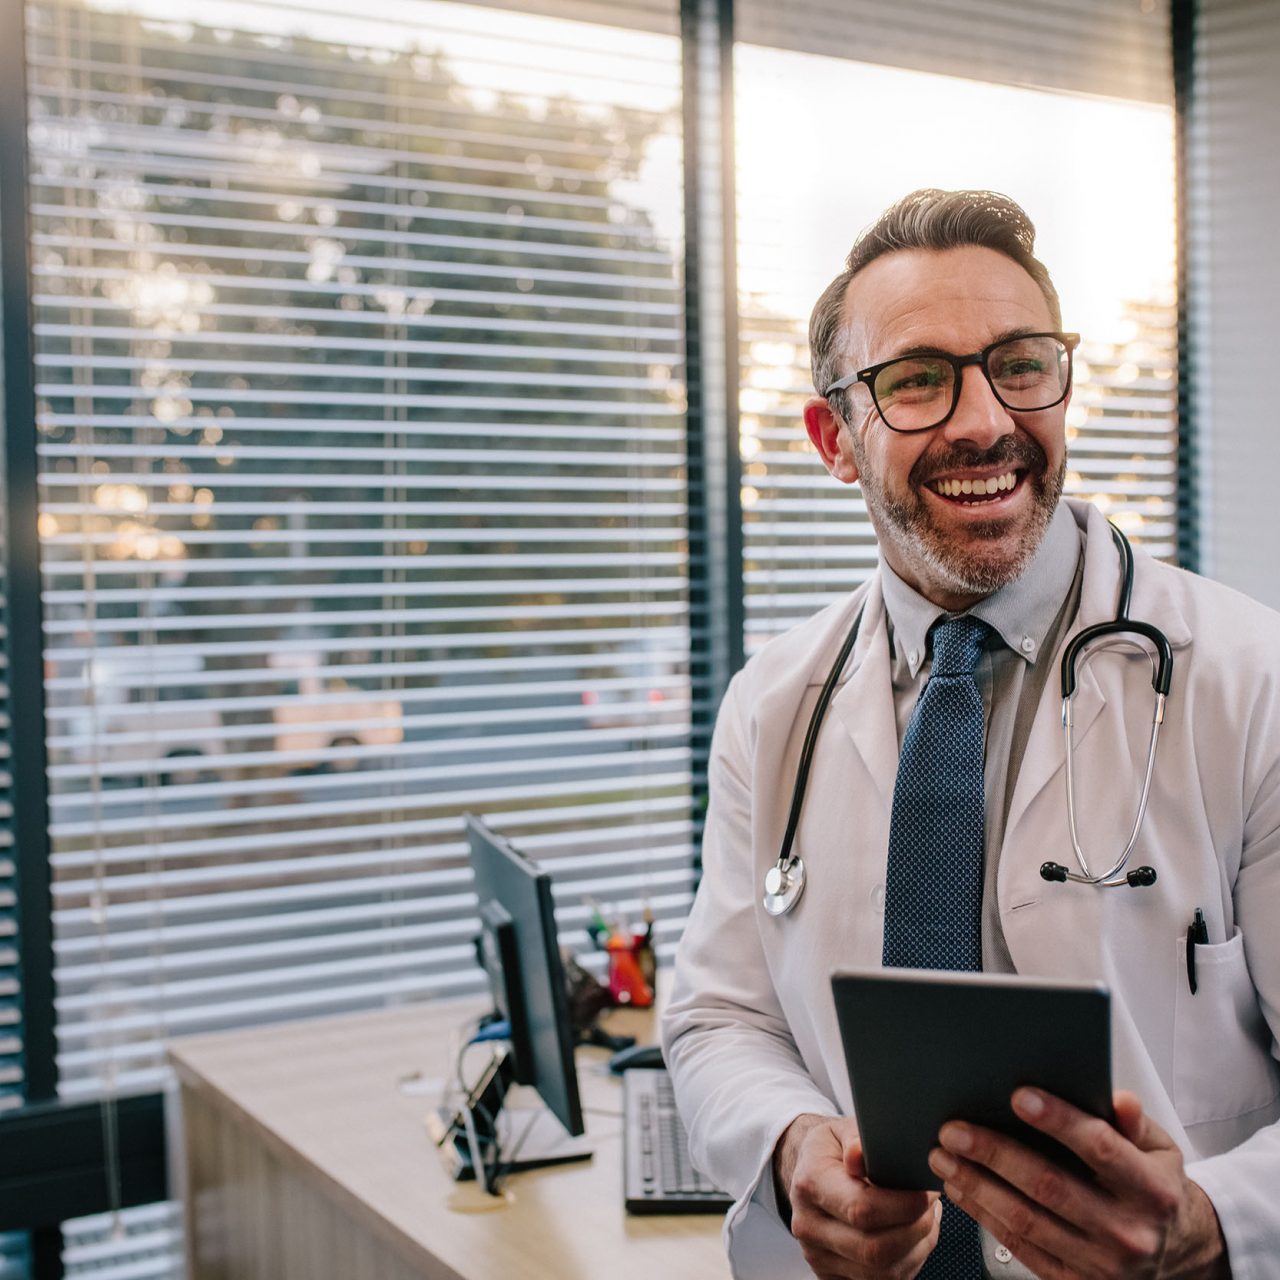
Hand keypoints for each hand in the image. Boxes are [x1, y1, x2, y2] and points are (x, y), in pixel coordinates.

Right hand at [774, 1114, 940, 1278]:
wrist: (810, 1173)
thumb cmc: (834, 1149)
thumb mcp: (843, 1130)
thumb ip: (857, 1139)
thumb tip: (860, 1154)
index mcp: (810, 1183)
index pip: (862, 1209)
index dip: (905, 1206)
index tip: (927, 1191)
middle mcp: (809, 1225)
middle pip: (875, 1250)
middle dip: (917, 1229)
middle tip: (932, 1204)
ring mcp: (818, 1256)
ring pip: (883, 1272)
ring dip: (917, 1248)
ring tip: (926, 1217)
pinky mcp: (832, 1275)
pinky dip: (908, 1262)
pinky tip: (912, 1235)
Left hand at [927, 1088, 1229, 1278]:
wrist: (1175, 1253)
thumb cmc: (1153, 1186)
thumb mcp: (1159, 1150)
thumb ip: (1133, 1123)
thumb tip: (1119, 1099)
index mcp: (1151, 1190)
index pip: (1100, 1148)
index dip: (1059, 1121)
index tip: (1018, 1095)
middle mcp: (1128, 1231)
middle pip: (1050, 1187)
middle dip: (995, 1154)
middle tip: (953, 1129)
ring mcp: (1101, 1264)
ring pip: (1027, 1220)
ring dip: (977, 1185)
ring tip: (943, 1156)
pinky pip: (1021, 1247)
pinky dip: (984, 1215)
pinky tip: (960, 1188)